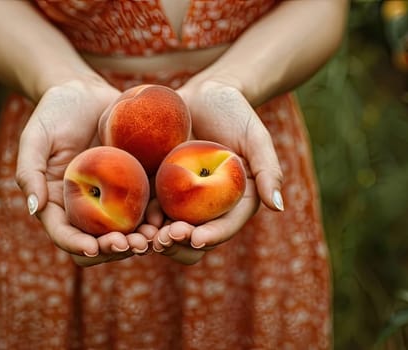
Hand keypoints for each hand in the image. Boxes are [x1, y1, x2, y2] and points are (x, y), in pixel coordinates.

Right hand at [15, 80, 150, 266]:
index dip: (77, 245)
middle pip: (99, 241)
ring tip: (153, 240)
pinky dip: (157, 219)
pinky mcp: (138, 185)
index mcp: (59, 204)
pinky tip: (169, 219)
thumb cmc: (55, 112)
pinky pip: (149, 208)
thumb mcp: (35, 136)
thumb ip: (29, 171)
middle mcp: (87, 208)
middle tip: (131, 246)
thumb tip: (35, 208)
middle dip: (114, 250)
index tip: (93, 249)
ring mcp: (114, 200)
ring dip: (140, 241)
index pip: (65, 234)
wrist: (87, 92)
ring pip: (127, 232)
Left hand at [150, 79, 283, 264]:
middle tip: (164, 239)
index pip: (225, 227)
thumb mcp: (255, 136)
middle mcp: (207, 208)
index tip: (197, 238)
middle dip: (179, 246)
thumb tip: (278, 208)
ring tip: (145, 236)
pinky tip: (129, 219)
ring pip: (167, 232)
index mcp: (235, 203)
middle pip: (194, 240)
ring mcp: (180, 201)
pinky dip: (139, 219)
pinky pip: (146, 211)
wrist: (200, 94)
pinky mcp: (157, 188)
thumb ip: (269, 170)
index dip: (212, 236)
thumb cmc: (234, 111)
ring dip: (156, 240)